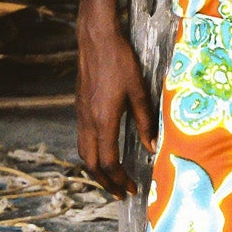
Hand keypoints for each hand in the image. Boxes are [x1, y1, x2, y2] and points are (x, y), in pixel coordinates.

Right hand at [76, 12, 155, 198]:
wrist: (96, 39)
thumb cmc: (120, 61)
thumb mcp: (138, 90)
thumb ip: (145, 120)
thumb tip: (152, 146)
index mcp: (103, 120)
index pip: (109, 162)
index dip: (120, 179)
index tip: (132, 188)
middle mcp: (88, 121)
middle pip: (92, 164)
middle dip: (106, 182)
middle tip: (120, 193)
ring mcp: (80, 114)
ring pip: (84, 152)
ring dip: (97, 170)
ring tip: (111, 178)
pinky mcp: (79, 107)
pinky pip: (82, 139)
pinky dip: (92, 154)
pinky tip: (103, 152)